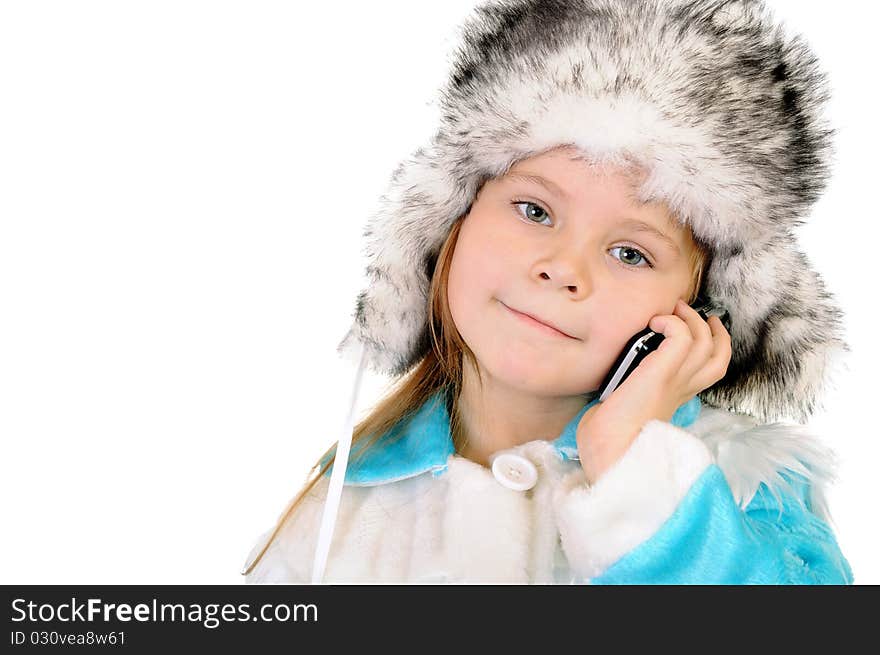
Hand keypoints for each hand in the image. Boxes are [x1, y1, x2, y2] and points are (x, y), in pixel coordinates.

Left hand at [576, 298, 731, 484]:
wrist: (610, 453)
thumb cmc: (608, 441)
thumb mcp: (623, 413)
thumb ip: (625, 398)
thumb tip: (605, 391)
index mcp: (675, 398)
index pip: (710, 370)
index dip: (713, 345)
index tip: (701, 328)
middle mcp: (681, 390)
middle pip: (718, 354)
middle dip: (711, 328)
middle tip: (689, 310)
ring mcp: (674, 381)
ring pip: (704, 341)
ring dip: (689, 319)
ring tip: (670, 310)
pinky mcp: (661, 374)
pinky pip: (681, 337)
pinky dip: (672, 323)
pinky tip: (654, 323)